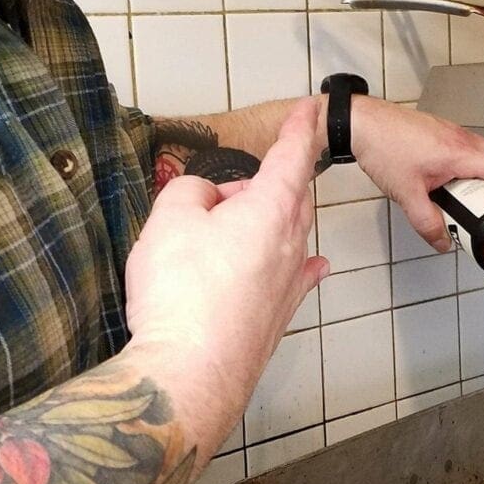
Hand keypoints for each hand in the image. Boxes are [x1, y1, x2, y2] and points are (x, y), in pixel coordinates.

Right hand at [122, 97, 328, 462]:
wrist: (189, 375)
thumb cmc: (180, 291)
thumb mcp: (169, 219)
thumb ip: (191, 191)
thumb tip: (206, 198)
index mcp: (270, 207)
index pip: (292, 155)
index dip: (299, 127)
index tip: (311, 107)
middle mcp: (291, 241)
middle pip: (288, 195)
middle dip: (263, 181)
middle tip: (220, 191)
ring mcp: (290, 281)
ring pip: (287, 233)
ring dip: (263, 221)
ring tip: (225, 228)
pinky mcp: (279, 316)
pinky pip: (296, 273)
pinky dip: (298, 260)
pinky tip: (313, 263)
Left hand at [350, 97, 483, 252]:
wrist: (361, 122)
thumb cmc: (382, 145)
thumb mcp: (406, 193)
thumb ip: (427, 222)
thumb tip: (442, 241)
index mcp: (461, 152)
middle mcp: (461, 138)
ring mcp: (451, 133)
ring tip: (475, 204)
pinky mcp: (440, 133)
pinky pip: (467, 152)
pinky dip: (470, 171)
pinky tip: (453, 187)